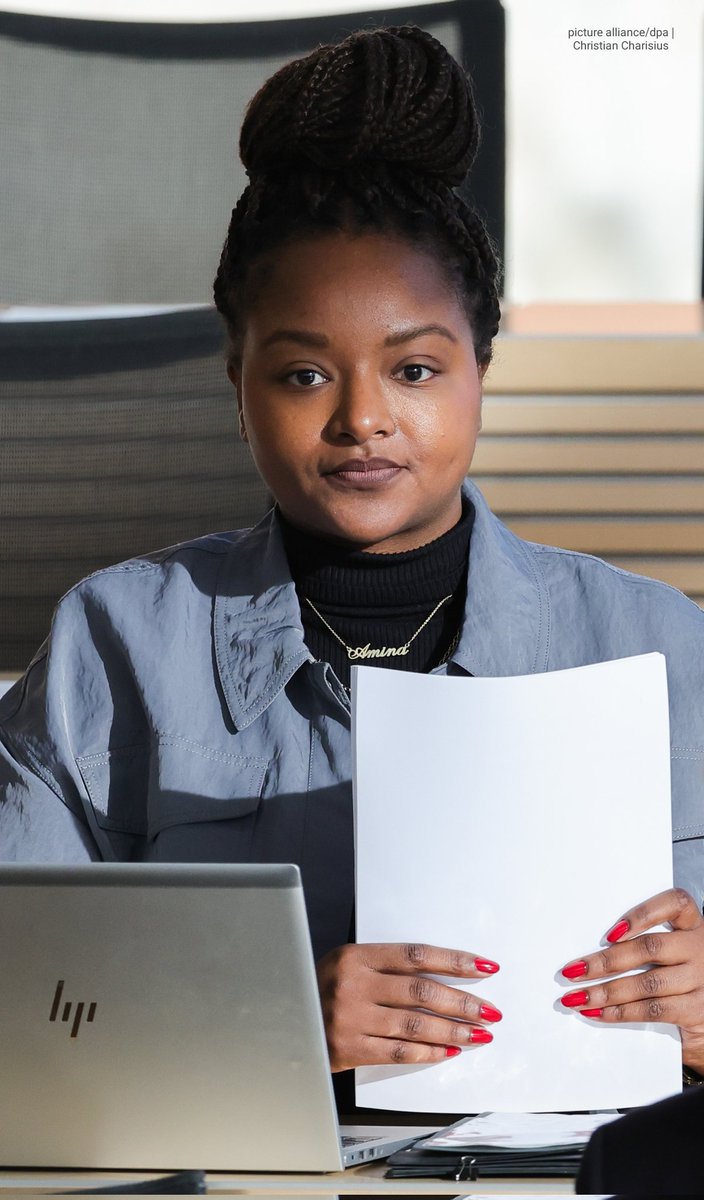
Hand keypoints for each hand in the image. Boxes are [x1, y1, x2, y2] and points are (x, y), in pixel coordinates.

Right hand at [316, 941, 500, 1070]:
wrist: (280, 1018)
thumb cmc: (318, 988)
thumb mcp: (344, 964)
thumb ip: (384, 968)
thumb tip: (441, 977)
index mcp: (355, 956)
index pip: (416, 955)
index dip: (454, 961)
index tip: (484, 967)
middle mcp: (353, 985)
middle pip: (422, 992)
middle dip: (462, 1002)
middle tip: (490, 1009)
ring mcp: (350, 1019)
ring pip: (416, 1025)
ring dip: (453, 1030)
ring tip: (479, 1032)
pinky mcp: (349, 1049)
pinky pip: (399, 1052)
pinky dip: (429, 1052)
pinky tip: (449, 1050)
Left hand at [560, 888, 703, 1070]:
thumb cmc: (682, 979)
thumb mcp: (673, 953)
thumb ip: (644, 944)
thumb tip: (592, 950)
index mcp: (693, 926)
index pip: (676, 903)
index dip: (643, 914)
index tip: (611, 931)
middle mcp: (700, 949)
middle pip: (650, 948)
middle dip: (605, 961)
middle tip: (572, 971)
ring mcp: (701, 980)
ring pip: (647, 982)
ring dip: (605, 992)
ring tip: (577, 997)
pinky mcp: (697, 1010)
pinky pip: (653, 1009)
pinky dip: (620, 1012)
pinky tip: (598, 1013)